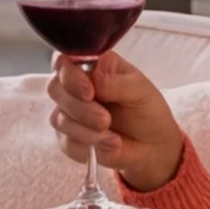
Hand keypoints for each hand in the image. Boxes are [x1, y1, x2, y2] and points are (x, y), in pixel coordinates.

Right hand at [42, 49, 187, 193]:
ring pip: (58, 119)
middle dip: (79, 108)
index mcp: (92, 66)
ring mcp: (69, 112)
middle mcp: (75, 86)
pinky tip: (110, 145)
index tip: (88, 92)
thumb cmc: (147, 110)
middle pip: (55, 89)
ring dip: (87, 131)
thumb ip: (113, 82)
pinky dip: (88, 146)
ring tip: (114, 138)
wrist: (154, 146)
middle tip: (105, 120)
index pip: (64, 61)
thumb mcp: (139, 90)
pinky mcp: (69, 138)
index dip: (69, 75)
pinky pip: (65, 142)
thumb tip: (91, 79)